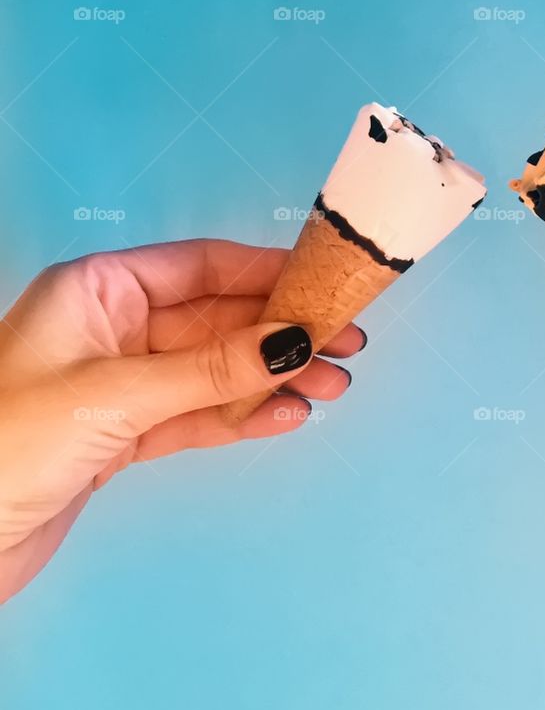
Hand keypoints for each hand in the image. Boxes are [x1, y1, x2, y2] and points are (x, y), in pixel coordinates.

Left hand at [0, 239, 364, 603]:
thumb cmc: (7, 443)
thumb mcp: (116, 394)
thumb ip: (211, 369)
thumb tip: (293, 342)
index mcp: (97, 290)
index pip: (199, 266)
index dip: (266, 273)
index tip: (324, 283)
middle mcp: (110, 328)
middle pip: (215, 320)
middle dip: (280, 334)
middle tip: (345, 344)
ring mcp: (118, 383)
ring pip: (212, 371)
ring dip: (271, 378)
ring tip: (331, 387)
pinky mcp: (120, 436)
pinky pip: (195, 416)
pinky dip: (240, 416)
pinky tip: (285, 416)